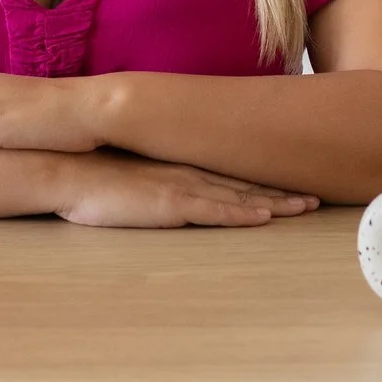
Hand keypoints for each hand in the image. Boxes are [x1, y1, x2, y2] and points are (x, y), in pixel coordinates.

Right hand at [55, 151, 320, 228]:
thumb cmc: (90, 176)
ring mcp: (181, 187)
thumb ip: (151, 180)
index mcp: (178, 165)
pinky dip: (243, 213)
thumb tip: (160, 189)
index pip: (229, 172)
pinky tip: (265, 217)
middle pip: (245, 182)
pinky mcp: (171, 204)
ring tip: (306, 206)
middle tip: (316, 196)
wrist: (65, 171)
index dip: (263, 178)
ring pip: (240, 195)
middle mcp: (187, 172)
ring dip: (275, 201)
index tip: (291, 183)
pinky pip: (215, 212)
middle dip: (282, 190)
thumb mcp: (129, 175)